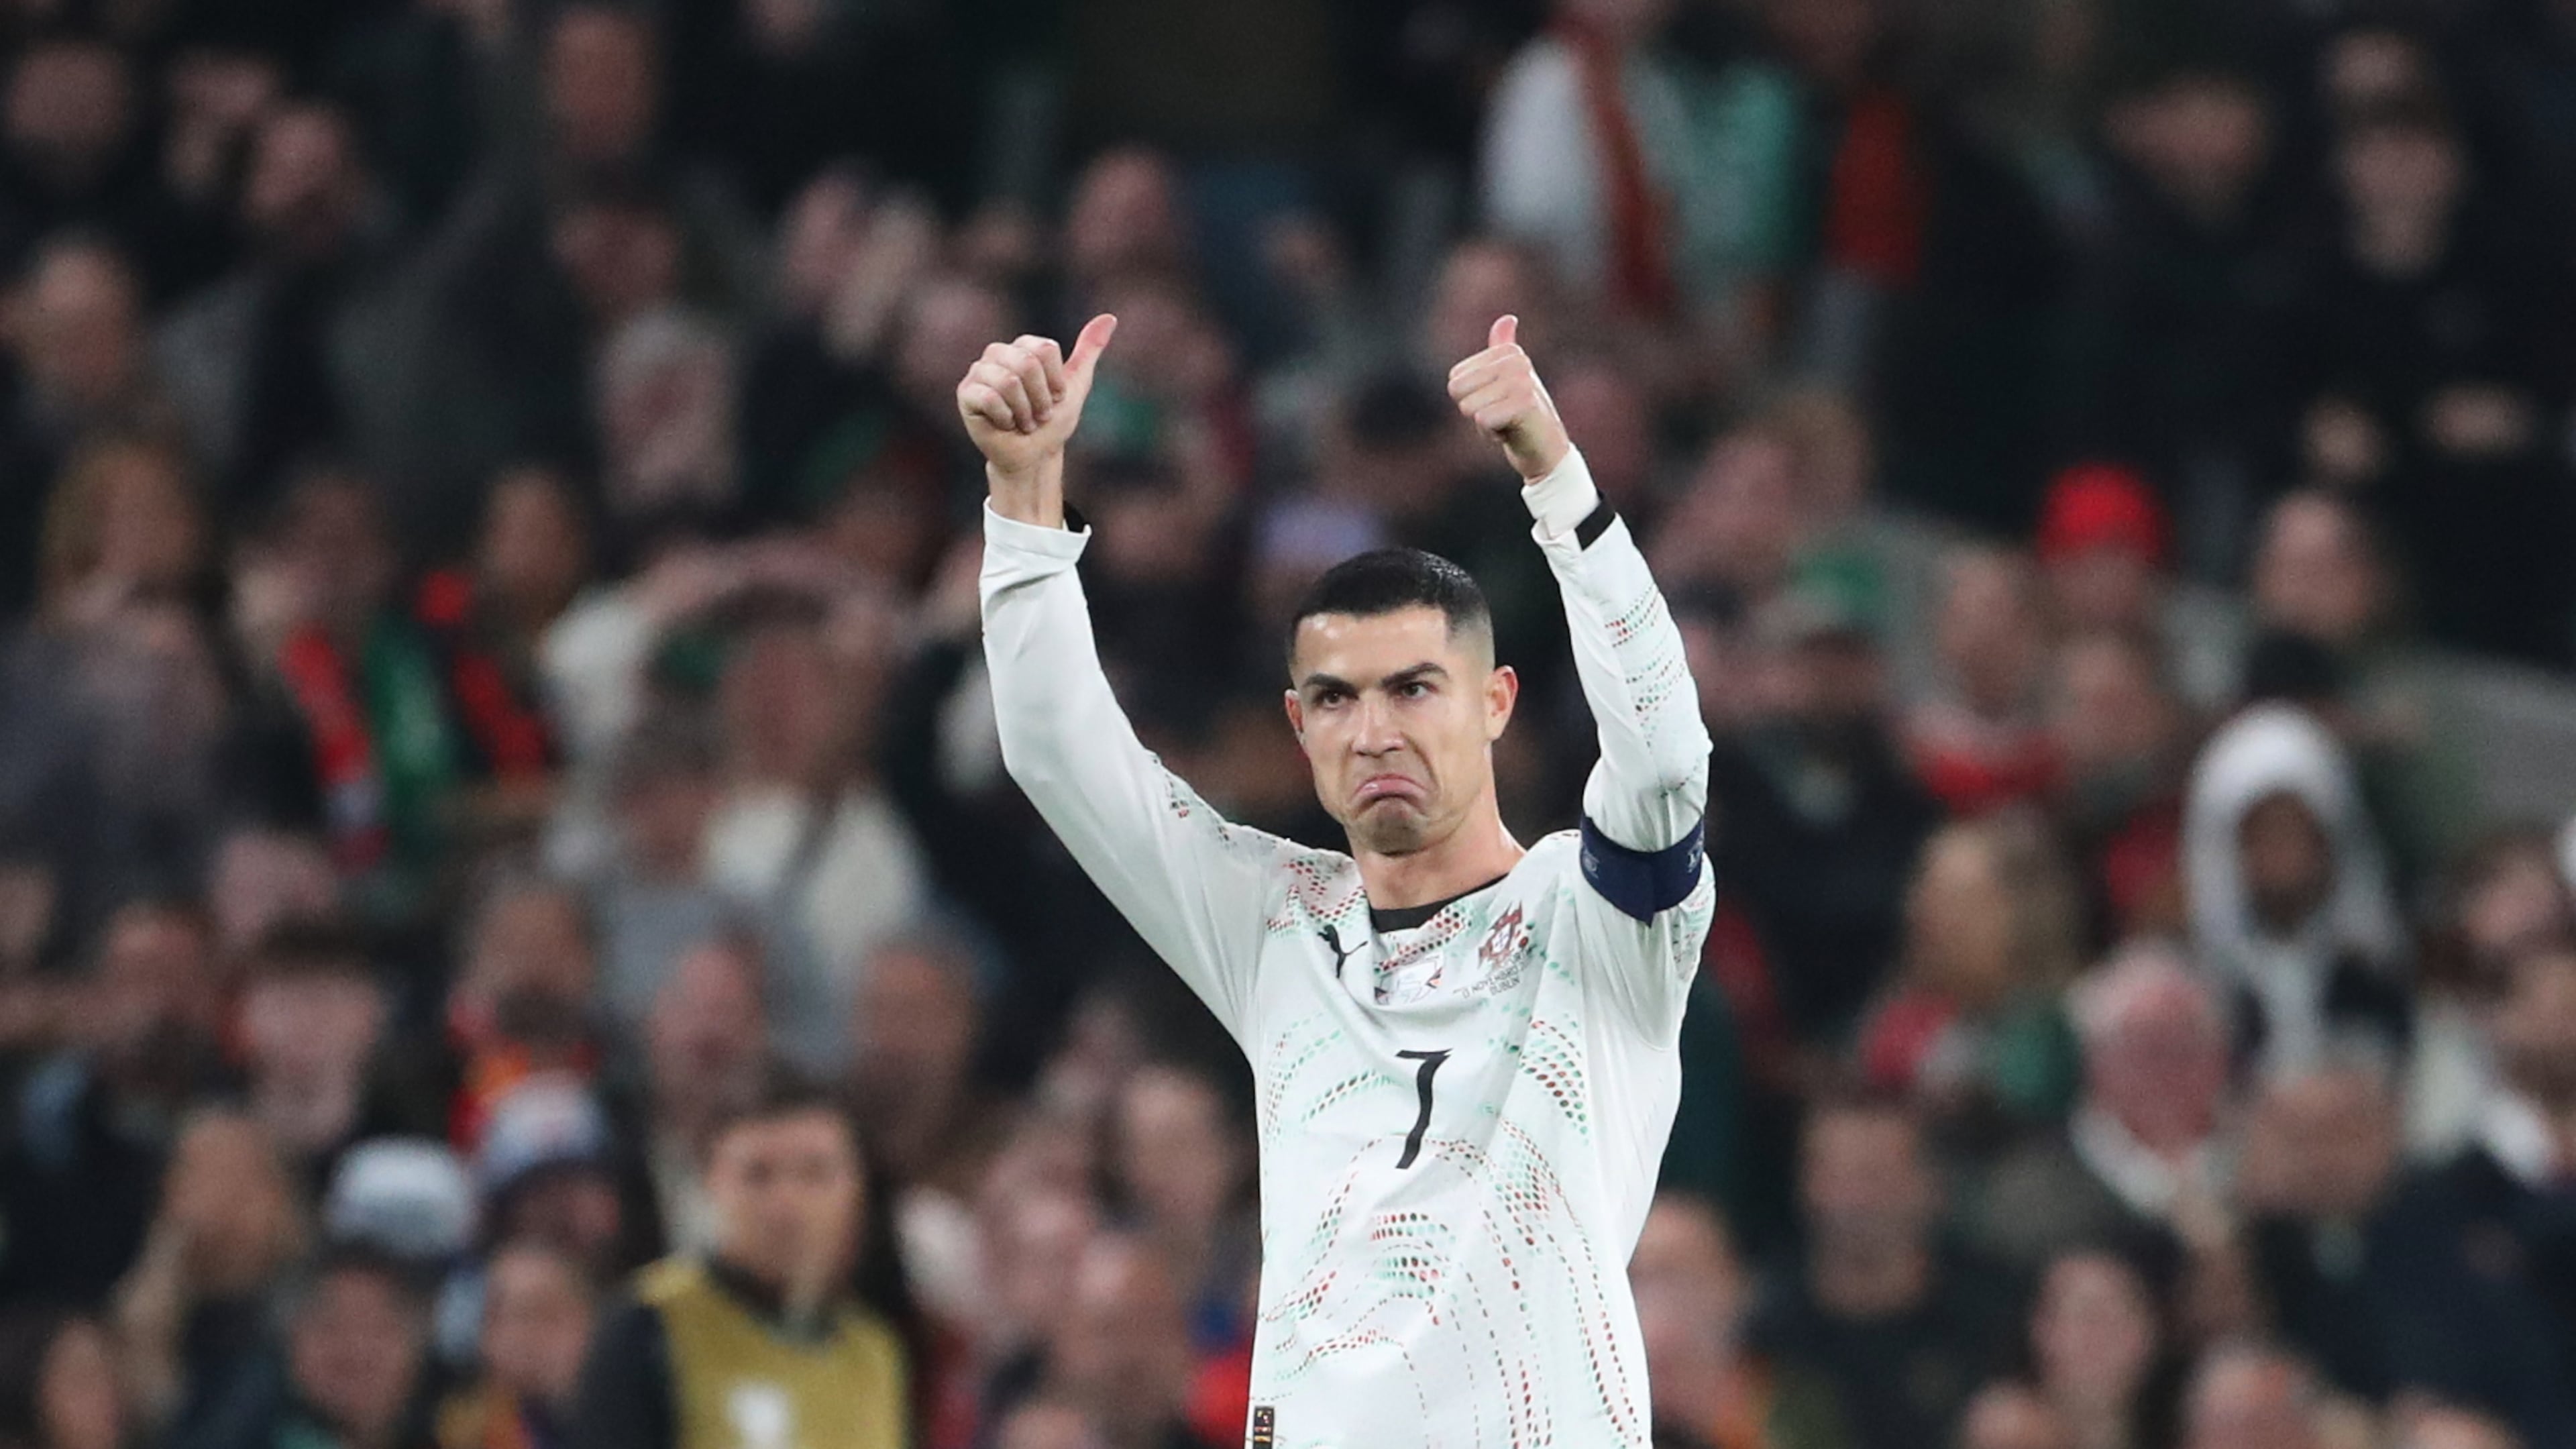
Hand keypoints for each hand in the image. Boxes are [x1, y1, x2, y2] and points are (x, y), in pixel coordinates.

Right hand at [957, 315, 1118, 523]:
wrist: (1034, 456)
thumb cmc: (1053, 422)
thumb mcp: (1077, 384)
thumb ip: (1090, 350)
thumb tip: (1109, 318)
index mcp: (1023, 346)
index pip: (1045, 350)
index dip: (1055, 381)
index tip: (1055, 399)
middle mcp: (998, 353)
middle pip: (1027, 363)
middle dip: (1040, 398)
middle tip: (1039, 415)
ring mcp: (979, 372)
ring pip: (1009, 381)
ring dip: (1024, 411)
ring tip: (1023, 422)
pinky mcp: (965, 393)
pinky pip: (990, 397)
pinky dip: (1005, 417)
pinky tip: (1004, 424)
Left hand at [1447, 315, 1570, 482]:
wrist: (1545, 450)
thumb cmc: (1520, 415)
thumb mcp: (1506, 380)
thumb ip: (1502, 350)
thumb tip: (1507, 318)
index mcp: (1510, 352)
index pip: (1455, 379)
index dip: (1470, 398)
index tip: (1496, 403)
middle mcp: (1518, 362)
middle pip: (1457, 390)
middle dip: (1474, 411)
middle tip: (1501, 415)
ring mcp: (1523, 382)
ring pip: (1468, 407)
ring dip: (1484, 424)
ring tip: (1507, 422)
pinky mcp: (1525, 405)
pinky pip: (1482, 420)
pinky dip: (1492, 434)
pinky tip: (1511, 432)